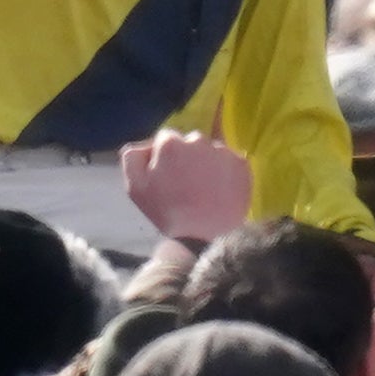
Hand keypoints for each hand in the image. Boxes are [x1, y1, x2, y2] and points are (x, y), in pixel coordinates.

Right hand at [121, 130, 253, 244]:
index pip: (166, 138)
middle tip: (188, 183)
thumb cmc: (166, 213)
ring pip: (212, 151)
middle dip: (188, 156)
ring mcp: (222, 151)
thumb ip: (133, 158)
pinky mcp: (241, 164)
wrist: (203, 238)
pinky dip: (226, 172)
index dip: (165, 156)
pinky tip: (221, 190)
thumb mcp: (135, 188)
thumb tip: (146, 144)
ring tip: (206, 189)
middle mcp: (198, 140)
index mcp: (170, 144)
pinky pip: (231, 162)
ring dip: (207, 163)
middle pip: (191, 142)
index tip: (168, 174)